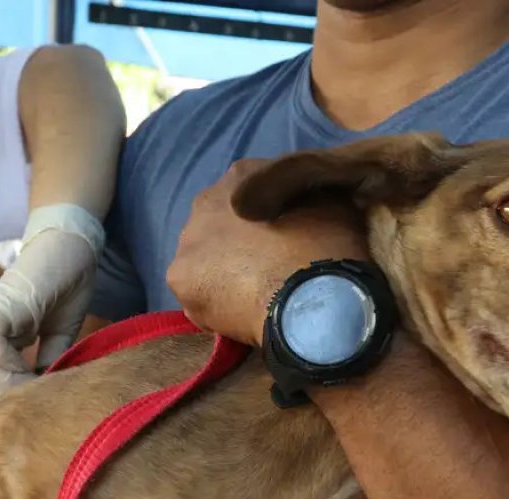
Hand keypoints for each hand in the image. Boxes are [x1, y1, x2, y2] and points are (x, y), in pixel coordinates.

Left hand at [0, 228, 95, 394]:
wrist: (72, 248)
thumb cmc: (67, 286)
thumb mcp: (61, 335)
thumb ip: (49, 361)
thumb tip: (45, 391)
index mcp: (3, 337)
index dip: (18, 393)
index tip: (44, 401)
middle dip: (12, 393)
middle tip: (40, 398)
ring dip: (10, 383)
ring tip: (38, 386)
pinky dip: (9, 364)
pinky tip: (32, 370)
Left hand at [166, 159, 370, 345]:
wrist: (312, 297)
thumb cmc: (327, 246)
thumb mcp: (329, 200)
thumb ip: (303, 192)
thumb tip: (299, 200)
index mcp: (240, 176)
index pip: (248, 193)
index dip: (265, 218)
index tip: (281, 238)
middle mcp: (204, 202)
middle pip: (217, 225)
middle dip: (234, 243)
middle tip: (262, 267)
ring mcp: (187, 242)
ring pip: (203, 259)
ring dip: (220, 272)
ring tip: (250, 294)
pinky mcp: (180, 280)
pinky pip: (197, 293)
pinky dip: (214, 303)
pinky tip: (238, 312)